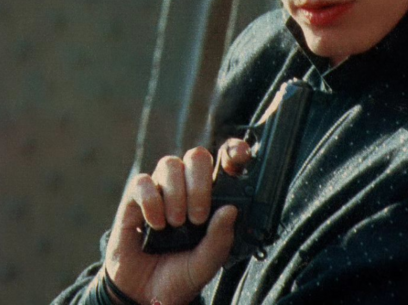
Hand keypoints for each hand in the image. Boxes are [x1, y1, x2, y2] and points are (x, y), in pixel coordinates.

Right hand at [104, 142, 250, 304]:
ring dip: (175, 194)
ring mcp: (161, 189)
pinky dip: (151, 201)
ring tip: (176, 223)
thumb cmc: (179, 275)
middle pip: (196, 156)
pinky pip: (143, 182)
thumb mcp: (206, 264)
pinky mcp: (135, 199)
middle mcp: (187, 186)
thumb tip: (230, 210)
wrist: (142, 296)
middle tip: (198, 217)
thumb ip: (220, 239)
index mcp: (211, 196)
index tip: (239, 155)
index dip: (234, 151)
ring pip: (170, 164)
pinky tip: (154, 224)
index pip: (225, 161)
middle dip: (199, 184)